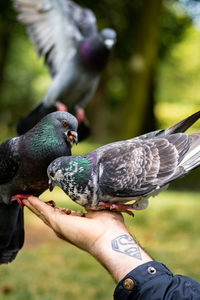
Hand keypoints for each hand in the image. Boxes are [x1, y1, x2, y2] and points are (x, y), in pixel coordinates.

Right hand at [23, 196, 151, 281]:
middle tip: (27, 198)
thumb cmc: (109, 224)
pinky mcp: (58, 222)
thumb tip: (88, 191)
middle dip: (37, 206)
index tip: (48, 200)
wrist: (109, 236)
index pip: (62, 213)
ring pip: (42, 213)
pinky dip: (34, 204)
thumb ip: (89, 200)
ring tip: (24, 197)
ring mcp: (61, 225)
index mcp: (76, 222)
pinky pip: (43, 210)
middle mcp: (66, 226)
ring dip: (33, 205)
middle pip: (47, 214)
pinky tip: (27, 198)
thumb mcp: (98, 206)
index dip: (53, 207)